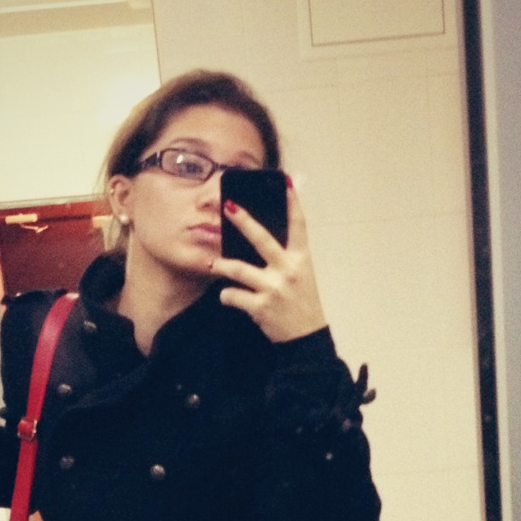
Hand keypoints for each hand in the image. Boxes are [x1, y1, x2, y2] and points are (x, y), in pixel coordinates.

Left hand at [210, 185, 327, 343]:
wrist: (306, 339)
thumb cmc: (301, 304)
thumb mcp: (301, 276)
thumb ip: (286, 256)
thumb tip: (261, 237)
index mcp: (301, 260)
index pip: (298, 225)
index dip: (293, 202)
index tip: (285, 181)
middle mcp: (289, 271)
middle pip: (262, 239)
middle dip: (244, 221)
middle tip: (228, 206)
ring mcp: (274, 289)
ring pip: (239, 269)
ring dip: (222, 265)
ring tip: (214, 264)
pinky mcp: (261, 307)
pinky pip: (233, 295)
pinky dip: (226, 295)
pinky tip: (226, 296)